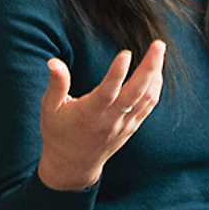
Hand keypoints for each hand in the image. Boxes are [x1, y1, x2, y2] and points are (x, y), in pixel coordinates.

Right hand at [35, 41, 166, 190]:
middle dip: (150, 66)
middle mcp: (111, 118)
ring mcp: (125, 123)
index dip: (117, 72)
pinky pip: (149, 105)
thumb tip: (53, 62)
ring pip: (147, 97)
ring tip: (158, 51)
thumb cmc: (59, 134)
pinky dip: (156, 87)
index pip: (107, 91)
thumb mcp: (50, 109)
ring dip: (156, 74)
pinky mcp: (132, 126)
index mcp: (89, 113)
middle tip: (158, 45)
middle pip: (137, 91)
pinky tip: (156, 72)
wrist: (73, 165)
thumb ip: (56, 84)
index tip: (126, 53)